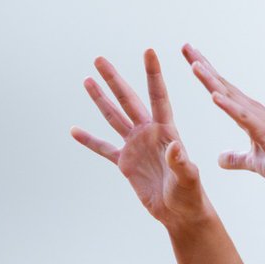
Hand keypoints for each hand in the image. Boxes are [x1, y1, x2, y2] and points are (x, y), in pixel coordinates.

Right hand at [71, 50, 209, 229]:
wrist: (180, 213)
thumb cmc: (190, 194)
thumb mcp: (188, 178)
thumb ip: (180, 162)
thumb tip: (175, 148)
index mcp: (166, 131)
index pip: (158, 97)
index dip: (153, 74)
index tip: (149, 51)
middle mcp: (148, 133)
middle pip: (128, 100)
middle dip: (114, 80)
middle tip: (99, 59)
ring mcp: (135, 146)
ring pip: (114, 117)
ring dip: (100, 100)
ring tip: (87, 80)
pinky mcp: (125, 163)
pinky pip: (104, 148)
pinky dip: (89, 140)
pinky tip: (74, 130)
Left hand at [182, 43, 264, 187]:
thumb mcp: (252, 162)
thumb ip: (236, 158)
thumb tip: (220, 159)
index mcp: (246, 115)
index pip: (221, 90)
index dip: (205, 74)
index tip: (190, 58)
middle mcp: (250, 110)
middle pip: (221, 84)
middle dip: (202, 65)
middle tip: (185, 46)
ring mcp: (257, 119)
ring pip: (229, 95)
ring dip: (211, 80)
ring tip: (194, 64)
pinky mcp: (263, 131)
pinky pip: (241, 117)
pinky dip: (228, 106)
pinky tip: (214, 96)